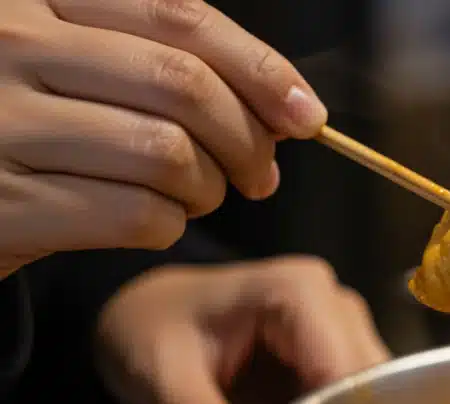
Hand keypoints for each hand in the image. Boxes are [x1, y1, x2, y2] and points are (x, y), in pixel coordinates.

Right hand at [0, 0, 327, 276]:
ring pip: (166, 154)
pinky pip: (132, 215)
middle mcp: (10, 46)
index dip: (260, 68)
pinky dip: (168, 226)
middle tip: (261, 175)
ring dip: (208, 188)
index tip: (307, 115)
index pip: (179, 17)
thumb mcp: (78, 65)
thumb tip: (291, 109)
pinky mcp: (2, 205)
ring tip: (199, 197)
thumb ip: (164, 64)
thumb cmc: (30, 126)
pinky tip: (156, 221)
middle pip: (183, 86)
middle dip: (248, 139)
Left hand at [96, 256, 390, 403]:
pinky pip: (358, 403)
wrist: (150, 314)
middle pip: (370, 386)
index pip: (345, 370)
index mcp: (298, 292)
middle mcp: (336, 304)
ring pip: (374, 399)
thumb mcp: (159, 378)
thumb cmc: (152, 331)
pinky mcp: (343, 356)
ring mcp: (345, 329)